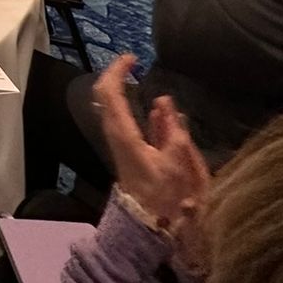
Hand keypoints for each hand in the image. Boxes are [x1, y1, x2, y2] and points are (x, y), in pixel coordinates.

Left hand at [94, 54, 209, 250]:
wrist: (149, 225)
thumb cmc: (164, 196)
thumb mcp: (177, 162)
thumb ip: (172, 130)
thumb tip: (164, 101)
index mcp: (123, 132)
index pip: (110, 91)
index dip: (118, 70)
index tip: (132, 57)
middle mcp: (114, 134)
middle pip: (105, 95)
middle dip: (116, 75)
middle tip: (133, 63)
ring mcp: (118, 142)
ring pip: (112, 108)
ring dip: (122, 89)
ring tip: (137, 76)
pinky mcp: (125, 150)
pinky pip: (124, 120)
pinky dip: (131, 106)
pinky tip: (152, 108)